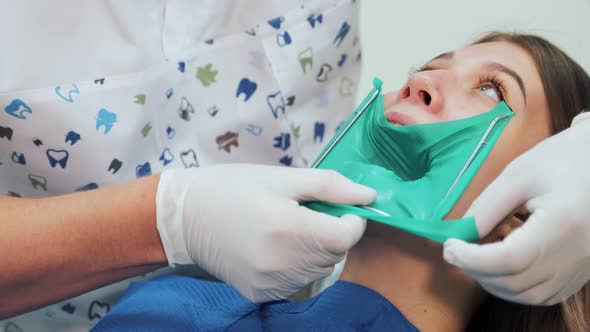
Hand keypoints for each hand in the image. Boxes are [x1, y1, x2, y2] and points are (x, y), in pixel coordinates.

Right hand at [156, 164, 375, 302]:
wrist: (184, 217)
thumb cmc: (233, 189)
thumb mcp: (282, 177)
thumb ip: (330, 187)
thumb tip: (370, 197)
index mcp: (290, 229)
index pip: (347, 236)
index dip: (350, 219)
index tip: (336, 207)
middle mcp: (283, 264)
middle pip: (334, 254)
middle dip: (330, 233)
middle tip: (303, 212)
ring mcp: (271, 284)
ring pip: (318, 270)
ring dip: (314, 250)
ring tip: (284, 228)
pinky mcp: (260, 294)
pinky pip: (296, 282)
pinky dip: (295, 266)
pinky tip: (272, 247)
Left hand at [443, 114, 589, 304]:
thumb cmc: (562, 159)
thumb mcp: (518, 175)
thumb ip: (486, 207)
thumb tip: (460, 235)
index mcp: (563, 223)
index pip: (509, 259)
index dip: (472, 258)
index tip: (449, 246)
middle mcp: (577, 254)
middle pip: (515, 281)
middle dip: (476, 270)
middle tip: (456, 250)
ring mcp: (582, 267)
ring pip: (528, 296)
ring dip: (492, 282)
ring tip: (475, 256)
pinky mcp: (581, 273)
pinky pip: (543, 295)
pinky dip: (514, 287)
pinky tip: (499, 266)